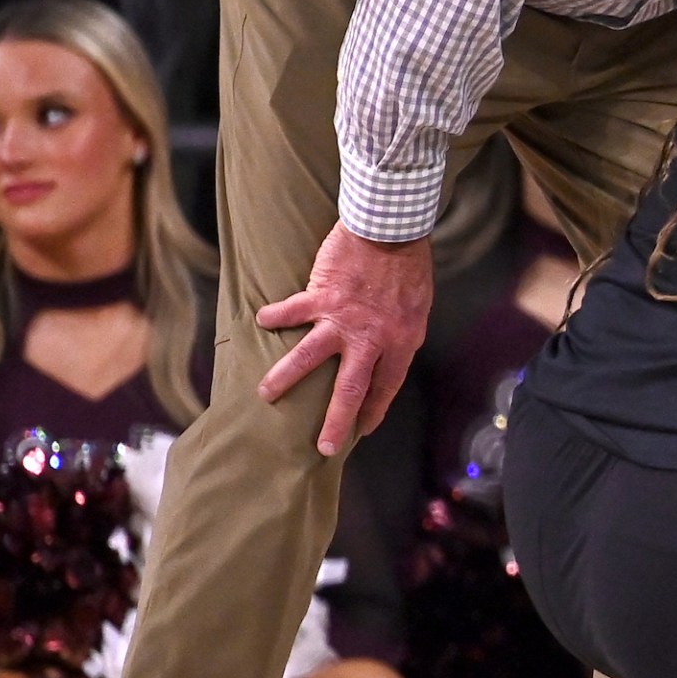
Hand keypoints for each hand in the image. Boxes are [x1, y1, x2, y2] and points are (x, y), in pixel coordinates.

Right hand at [255, 224, 435, 455]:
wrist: (394, 230)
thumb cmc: (410, 266)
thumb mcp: (417, 307)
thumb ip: (399, 332)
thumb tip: (384, 350)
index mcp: (400, 341)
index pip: (386, 386)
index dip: (374, 409)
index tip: (363, 429)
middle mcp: (371, 338)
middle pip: (350, 389)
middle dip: (335, 421)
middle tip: (322, 447)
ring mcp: (343, 320)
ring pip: (308, 358)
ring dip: (284, 378)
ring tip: (265, 395)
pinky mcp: (320, 296)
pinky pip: (291, 310)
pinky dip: (274, 316)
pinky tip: (260, 321)